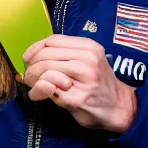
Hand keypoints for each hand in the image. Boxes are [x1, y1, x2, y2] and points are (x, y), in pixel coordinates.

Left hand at [22, 35, 137, 132]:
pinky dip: (37, 90)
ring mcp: (83, 78)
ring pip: (46, 68)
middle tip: (28, 75)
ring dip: (32, 78)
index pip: (53, 40)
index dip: (35, 48)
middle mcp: (87, 59)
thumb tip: (32, 56)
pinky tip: (37, 94)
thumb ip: (64, 55)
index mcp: (88, 46)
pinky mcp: (76, 98)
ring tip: (31, 84)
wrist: (120, 107)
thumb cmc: (98, 83)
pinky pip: (49, 87)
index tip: (28, 58)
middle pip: (46, 54)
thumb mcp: (86, 61)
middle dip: (31, 65)